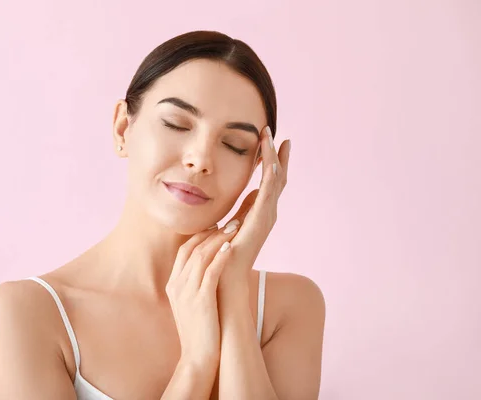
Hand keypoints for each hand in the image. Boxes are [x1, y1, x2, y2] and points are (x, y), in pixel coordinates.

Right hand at [166, 223, 240, 366]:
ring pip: (202, 256)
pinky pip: (211, 272)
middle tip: (232, 221)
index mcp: (173, 284)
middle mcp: (176, 285)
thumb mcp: (191, 303)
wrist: (198, 358)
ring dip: (220, 239)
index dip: (202, 234)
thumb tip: (210, 267)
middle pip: (192, 248)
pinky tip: (232, 248)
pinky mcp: (201, 300)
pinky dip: (221, 257)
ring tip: (236, 229)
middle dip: (212, 232)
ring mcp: (187, 292)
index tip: (218, 226)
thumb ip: (196, 284)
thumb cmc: (200, 331)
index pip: (185, 249)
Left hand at [218, 125, 290, 289]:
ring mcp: (265, 218)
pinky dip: (271, 177)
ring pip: (275, 183)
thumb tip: (246, 196)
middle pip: (277, 179)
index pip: (268, 183)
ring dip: (274, 160)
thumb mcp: (231, 227)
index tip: (270, 142)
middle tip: (277, 135)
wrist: (225, 281)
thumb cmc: (223, 258)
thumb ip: (239, 212)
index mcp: (258, 214)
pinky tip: (272, 162)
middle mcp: (266, 214)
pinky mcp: (260, 223)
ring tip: (273, 139)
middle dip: (277, 156)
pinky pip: (268, 195)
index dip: (270, 162)